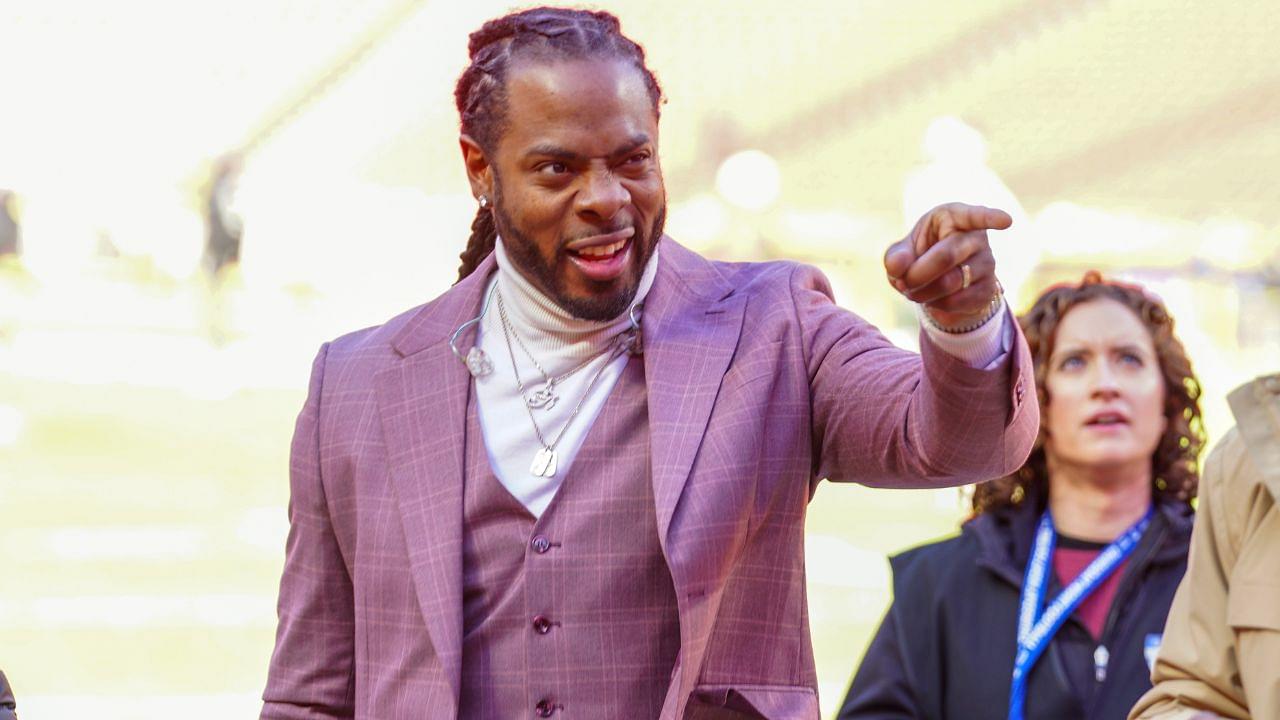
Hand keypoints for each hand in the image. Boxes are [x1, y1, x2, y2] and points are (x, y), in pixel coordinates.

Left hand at [884, 203, 1010, 328]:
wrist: (938, 282)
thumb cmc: (920, 256)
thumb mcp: (902, 252)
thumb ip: (896, 256)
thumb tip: (898, 266)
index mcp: (955, 217)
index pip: (975, 215)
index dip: (990, 218)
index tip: (1006, 221)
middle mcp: (977, 238)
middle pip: (946, 256)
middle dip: (916, 274)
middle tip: (902, 282)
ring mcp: (987, 264)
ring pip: (949, 283)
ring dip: (921, 292)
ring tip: (912, 289)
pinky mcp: (988, 290)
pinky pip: (955, 301)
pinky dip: (933, 304)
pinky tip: (930, 298)